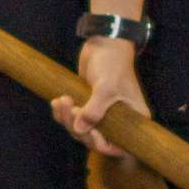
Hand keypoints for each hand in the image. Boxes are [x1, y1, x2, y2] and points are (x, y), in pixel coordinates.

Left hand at [52, 36, 148, 157]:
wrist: (105, 43)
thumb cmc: (113, 64)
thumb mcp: (106, 88)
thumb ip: (94, 111)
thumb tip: (80, 130)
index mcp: (133, 119)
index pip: (118, 146)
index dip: (101, 144)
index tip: (89, 132)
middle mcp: (119, 121)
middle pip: (94, 138)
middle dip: (78, 127)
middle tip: (70, 107)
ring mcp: (101, 114)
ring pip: (80, 129)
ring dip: (66, 119)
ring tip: (61, 100)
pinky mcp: (87, 105)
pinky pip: (72, 119)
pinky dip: (62, 113)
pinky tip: (55, 101)